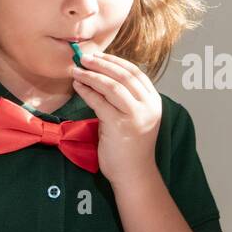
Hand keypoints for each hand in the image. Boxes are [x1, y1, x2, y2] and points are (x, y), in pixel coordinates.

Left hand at [70, 51, 162, 184]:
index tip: (98, 56)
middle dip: (101, 63)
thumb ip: (125, 99)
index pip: (135, 72)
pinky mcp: (120, 125)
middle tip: (83, 58)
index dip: (115, 61)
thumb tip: (103, 77)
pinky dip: (87, 91)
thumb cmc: (130, 148)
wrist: (133, 174)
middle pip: (123, 75)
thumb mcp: (134, 117)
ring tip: (77, 70)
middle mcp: (148, 106)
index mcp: (154, 101)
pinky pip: (100, 101)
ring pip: (112, 85)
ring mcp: (136, 115)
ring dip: (92, 75)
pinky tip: (78, 86)